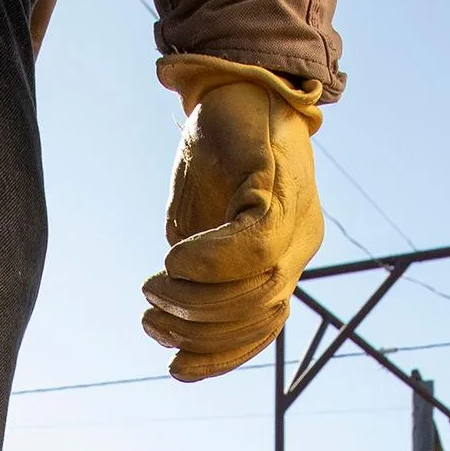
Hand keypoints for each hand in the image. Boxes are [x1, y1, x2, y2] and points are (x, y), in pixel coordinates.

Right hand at [141, 55, 324, 381]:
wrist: (238, 83)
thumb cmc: (216, 156)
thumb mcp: (201, 226)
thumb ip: (197, 273)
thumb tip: (170, 326)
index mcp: (284, 258)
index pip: (262, 329)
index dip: (220, 358)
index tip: (174, 367)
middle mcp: (299, 243)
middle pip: (257, 314)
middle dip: (197, 329)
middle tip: (150, 313)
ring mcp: (294, 216)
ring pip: (255, 289)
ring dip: (194, 300)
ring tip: (153, 287)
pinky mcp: (276, 186)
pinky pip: (252, 245)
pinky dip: (208, 261)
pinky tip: (175, 258)